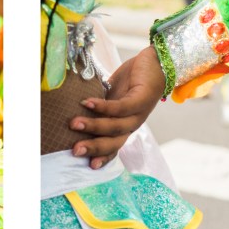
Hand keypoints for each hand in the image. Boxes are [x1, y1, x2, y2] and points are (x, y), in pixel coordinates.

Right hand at [69, 46, 165, 168]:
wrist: (155, 62)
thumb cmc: (131, 81)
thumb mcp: (111, 97)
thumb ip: (98, 108)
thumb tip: (73, 112)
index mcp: (125, 126)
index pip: (114, 147)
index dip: (102, 157)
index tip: (87, 166)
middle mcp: (132, 124)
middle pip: (114, 142)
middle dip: (94, 147)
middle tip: (75, 150)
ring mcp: (139, 113)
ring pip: (116, 126)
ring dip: (94, 126)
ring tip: (74, 123)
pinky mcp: (142, 99)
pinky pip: (121, 107)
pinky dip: (103, 107)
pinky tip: (87, 102)